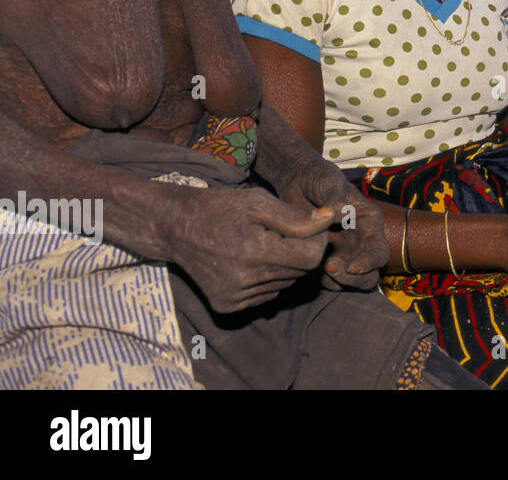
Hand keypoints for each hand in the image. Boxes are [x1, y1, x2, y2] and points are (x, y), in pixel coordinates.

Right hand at [162, 184, 334, 314]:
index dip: (317, 242)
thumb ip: (296, 217)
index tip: (311, 227)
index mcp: (252, 252)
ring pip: (285, 283)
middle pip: (299, 272)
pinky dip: (268, 278)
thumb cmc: (220, 208)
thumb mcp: (258, 202)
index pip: (310, 259)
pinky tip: (248, 261)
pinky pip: (268, 294)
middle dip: (299, 251)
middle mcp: (243, 281)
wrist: (176, 226)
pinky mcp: (227, 306)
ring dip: (283, 265)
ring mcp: (234, 297)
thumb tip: (330, 220)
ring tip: (260, 244)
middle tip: (279, 232)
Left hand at [276, 158, 389, 290]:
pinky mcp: (322, 261)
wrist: (294, 181)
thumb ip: (335, 198)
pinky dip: (317, 279)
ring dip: (335, 280)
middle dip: (353, 278)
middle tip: (330, 267)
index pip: (379, 251)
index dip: (370, 262)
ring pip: (348, 282)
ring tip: (317, 266)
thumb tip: (342, 214)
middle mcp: (359, 242)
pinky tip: (304, 264)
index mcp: (369, 223)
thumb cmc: (317, 177)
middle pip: (368, 274)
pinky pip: (325, 280)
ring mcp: (342, 254)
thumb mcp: (328, 182)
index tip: (352, 267)